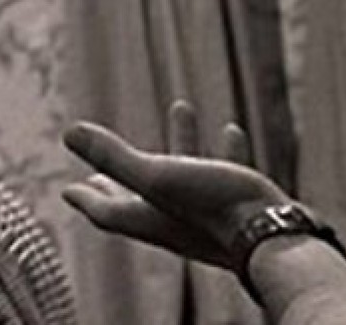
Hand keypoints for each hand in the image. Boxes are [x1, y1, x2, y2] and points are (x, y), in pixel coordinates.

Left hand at [62, 100, 289, 269]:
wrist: (277, 238)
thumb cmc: (213, 209)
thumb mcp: (157, 176)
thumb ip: (114, 156)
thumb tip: (68, 133)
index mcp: (149, 218)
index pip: (108, 212)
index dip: (87, 199)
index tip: (69, 189)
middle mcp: (176, 222)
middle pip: (139, 201)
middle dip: (121, 181)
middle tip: (104, 173)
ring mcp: (209, 219)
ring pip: (186, 180)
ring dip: (179, 143)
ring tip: (181, 107)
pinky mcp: (240, 211)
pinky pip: (227, 175)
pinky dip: (223, 150)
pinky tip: (231, 129)